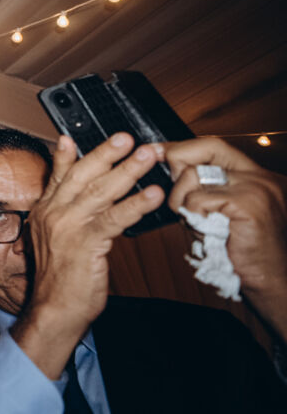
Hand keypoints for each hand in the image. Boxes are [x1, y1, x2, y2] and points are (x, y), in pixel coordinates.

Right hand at [13, 133, 163, 376]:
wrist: (53, 309)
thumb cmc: (60, 280)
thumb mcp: (55, 241)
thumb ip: (66, 216)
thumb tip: (82, 201)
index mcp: (44, 211)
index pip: (57, 176)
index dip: (66, 154)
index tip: (70, 134)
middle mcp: (53, 213)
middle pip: (81, 174)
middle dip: (106, 153)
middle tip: (127, 137)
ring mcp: (68, 226)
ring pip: (101, 191)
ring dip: (128, 170)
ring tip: (148, 156)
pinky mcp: (85, 243)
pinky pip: (114, 219)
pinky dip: (135, 205)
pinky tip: (153, 196)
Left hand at [164, 137, 286, 338]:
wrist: (268, 280)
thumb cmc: (237, 248)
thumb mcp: (217, 209)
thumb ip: (201, 185)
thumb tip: (165, 159)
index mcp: (255, 175)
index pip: (213, 145)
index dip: (182, 147)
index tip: (157, 151)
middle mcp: (260, 176)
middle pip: (207, 147)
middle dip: (178, 162)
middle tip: (175, 188)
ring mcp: (257, 188)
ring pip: (194, 176)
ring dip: (183, 202)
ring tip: (199, 222)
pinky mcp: (248, 204)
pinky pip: (197, 200)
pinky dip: (193, 217)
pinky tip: (209, 231)